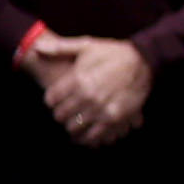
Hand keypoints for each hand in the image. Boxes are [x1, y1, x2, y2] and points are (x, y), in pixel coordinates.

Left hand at [31, 30, 154, 144]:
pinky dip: (87, 137)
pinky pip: (93, 135)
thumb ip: (60, 48)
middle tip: (63, 113)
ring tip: (74, 121)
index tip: (54, 100)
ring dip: (72, 126)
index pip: (51, 99)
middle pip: (60, 115)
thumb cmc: (113, 53)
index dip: (51, 101)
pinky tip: (85, 133)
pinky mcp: (115, 118)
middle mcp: (88, 95)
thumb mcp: (87, 46)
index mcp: (78, 79)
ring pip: (74, 128)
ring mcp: (101, 108)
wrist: (145, 60)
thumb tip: (37, 47)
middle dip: (60, 114)